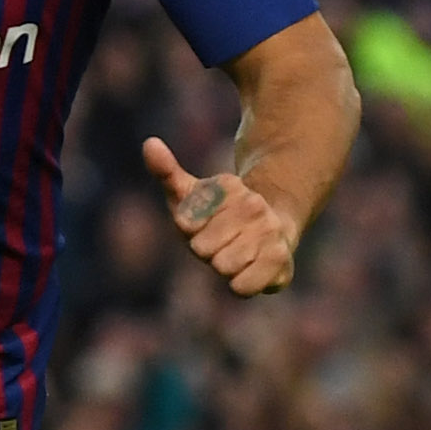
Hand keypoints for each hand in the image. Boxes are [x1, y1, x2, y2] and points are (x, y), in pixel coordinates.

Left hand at [142, 137, 300, 296]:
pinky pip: (242, 287)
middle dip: (207, 250)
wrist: (273, 229)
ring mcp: (270, 232)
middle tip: (222, 241)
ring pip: (222, 266)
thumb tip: (149, 142)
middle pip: (202, 248)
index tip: (205, 221)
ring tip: (237, 253)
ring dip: (224, 267)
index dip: (190, 228)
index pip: (185, 222)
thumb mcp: (190, 193)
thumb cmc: (220, 215)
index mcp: (229, 186)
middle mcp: (253, 205)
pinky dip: (240, 284)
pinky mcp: (281, 262)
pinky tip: (249, 270)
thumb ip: (167, 171)